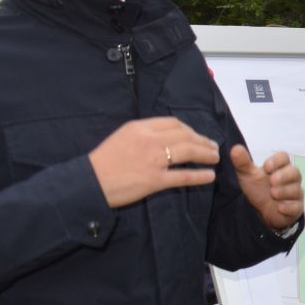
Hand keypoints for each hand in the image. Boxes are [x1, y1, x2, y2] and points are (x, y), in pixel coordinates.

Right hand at [89, 118, 221, 207]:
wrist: (89, 182)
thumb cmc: (104, 160)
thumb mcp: (122, 136)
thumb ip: (143, 133)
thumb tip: (165, 134)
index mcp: (140, 127)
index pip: (173, 123)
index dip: (190, 129)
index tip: (196, 135)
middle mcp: (150, 140)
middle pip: (185, 135)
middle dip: (203, 140)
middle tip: (213, 146)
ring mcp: (153, 160)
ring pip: (189, 151)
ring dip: (206, 154)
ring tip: (215, 157)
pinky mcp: (154, 180)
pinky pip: (184, 176)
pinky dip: (200, 176)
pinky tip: (209, 176)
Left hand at [232, 145, 302, 230]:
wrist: (261, 211)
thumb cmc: (258, 189)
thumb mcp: (247, 176)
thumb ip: (242, 162)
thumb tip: (235, 148)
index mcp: (280, 167)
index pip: (284, 157)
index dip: (277, 161)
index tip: (266, 167)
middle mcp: (291, 178)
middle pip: (295, 171)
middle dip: (283, 176)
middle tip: (272, 181)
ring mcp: (295, 193)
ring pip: (297, 189)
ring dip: (284, 191)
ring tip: (273, 194)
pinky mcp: (296, 207)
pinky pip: (297, 206)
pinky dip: (288, 206)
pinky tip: (279, 207)